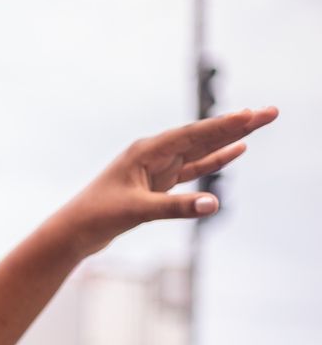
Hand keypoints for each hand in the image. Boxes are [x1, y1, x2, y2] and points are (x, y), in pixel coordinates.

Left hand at [56, 107, 277, 256]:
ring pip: (200, 151)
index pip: (193, 135)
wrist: (74, 231)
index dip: (224, 125)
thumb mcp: (137, 211)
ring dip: (229, 139)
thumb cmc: (97, 215)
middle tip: (271, 112)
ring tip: (259, 124)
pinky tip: (236, 150)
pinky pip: (192, 169)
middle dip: (236, 125)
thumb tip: (212, 204)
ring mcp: (157, 168)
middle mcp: (153, 155)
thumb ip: (175, 207)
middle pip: (202, 137)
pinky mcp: (158, 185)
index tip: (253, 114)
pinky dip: (214, 160)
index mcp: (146, 151)